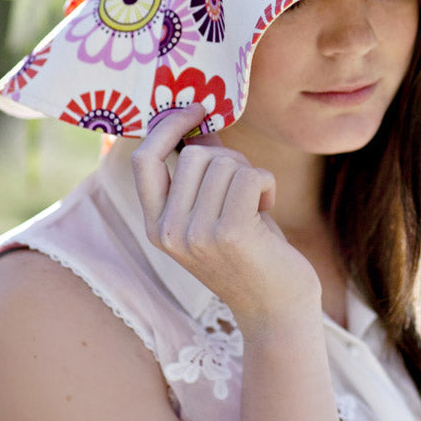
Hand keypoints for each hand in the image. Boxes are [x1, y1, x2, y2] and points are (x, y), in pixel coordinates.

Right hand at [130, 105, 321, 333]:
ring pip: (225, 163)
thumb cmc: (252, 253)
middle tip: (246, 188)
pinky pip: (249, 175)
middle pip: (195, 155)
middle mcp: (168, 232)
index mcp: (156, 226)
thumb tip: (202, 124)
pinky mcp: (229, 234)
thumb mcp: (217, 210)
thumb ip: (204, 171)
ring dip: (251, 175)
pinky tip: (267, 209)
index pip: (144, 159)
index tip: (196, 110)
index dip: (168, 126)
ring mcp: (195, 234)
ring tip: (257, 207)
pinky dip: (266, 183)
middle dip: (231, 160)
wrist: (277, 310)